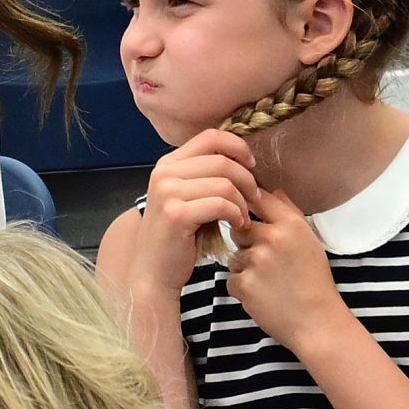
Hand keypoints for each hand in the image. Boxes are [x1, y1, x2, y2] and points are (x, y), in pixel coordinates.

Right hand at [138, 129, 258, 293]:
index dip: (238, 147)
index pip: (210, 136)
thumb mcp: (188, 197)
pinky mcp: (177, 214)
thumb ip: (206, 176)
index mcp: (168, 164)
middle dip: (247, 180)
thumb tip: (243, 158)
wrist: (154, 272)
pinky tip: (237, 225)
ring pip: (224, 183)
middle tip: (254, 199)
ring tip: (244, 217)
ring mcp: (167, 192)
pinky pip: (221, 204)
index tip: (251, 166)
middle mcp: (164, 173)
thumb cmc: (178, 237)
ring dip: (242, 202)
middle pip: (222, 160)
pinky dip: (236, 214)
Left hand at [226, 188, 347, 352]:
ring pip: (234, 255)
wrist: (317, 322)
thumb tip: (272, 190)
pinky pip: (231, 278)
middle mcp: (272, 239)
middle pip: (239, 227)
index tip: (252, 219)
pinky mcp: (244, 284)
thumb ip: (289, 213)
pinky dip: (243, 287)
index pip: (258, 198)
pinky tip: (263, 295)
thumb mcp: (310, 241)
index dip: (250, 207)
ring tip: (269, 281)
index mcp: (291, 225)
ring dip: (244, 267)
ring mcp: (256, 261)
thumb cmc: (315, 281)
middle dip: (246, 242)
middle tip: (266, 261)